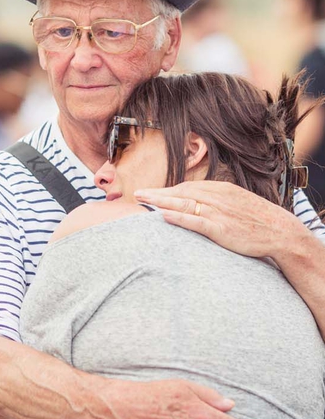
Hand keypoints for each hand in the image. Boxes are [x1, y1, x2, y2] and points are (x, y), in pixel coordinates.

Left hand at [134, 181, 303, 259]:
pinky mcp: (221, 228)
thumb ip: (214, 201)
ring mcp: (218, 212)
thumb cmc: (256, 219)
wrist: (280, 231)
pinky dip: (179, 217)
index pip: (186, 187)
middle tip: (137, 195)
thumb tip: (194, 203)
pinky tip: (164, 216)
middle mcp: (216, 197)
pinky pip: (196, 221)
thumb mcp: (235, 202)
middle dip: (157, 194)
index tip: (149, 193)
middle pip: (180, 192)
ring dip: (161, 202)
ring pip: (184, 204)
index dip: (165, 190)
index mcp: (219, 189)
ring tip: (142, 202)